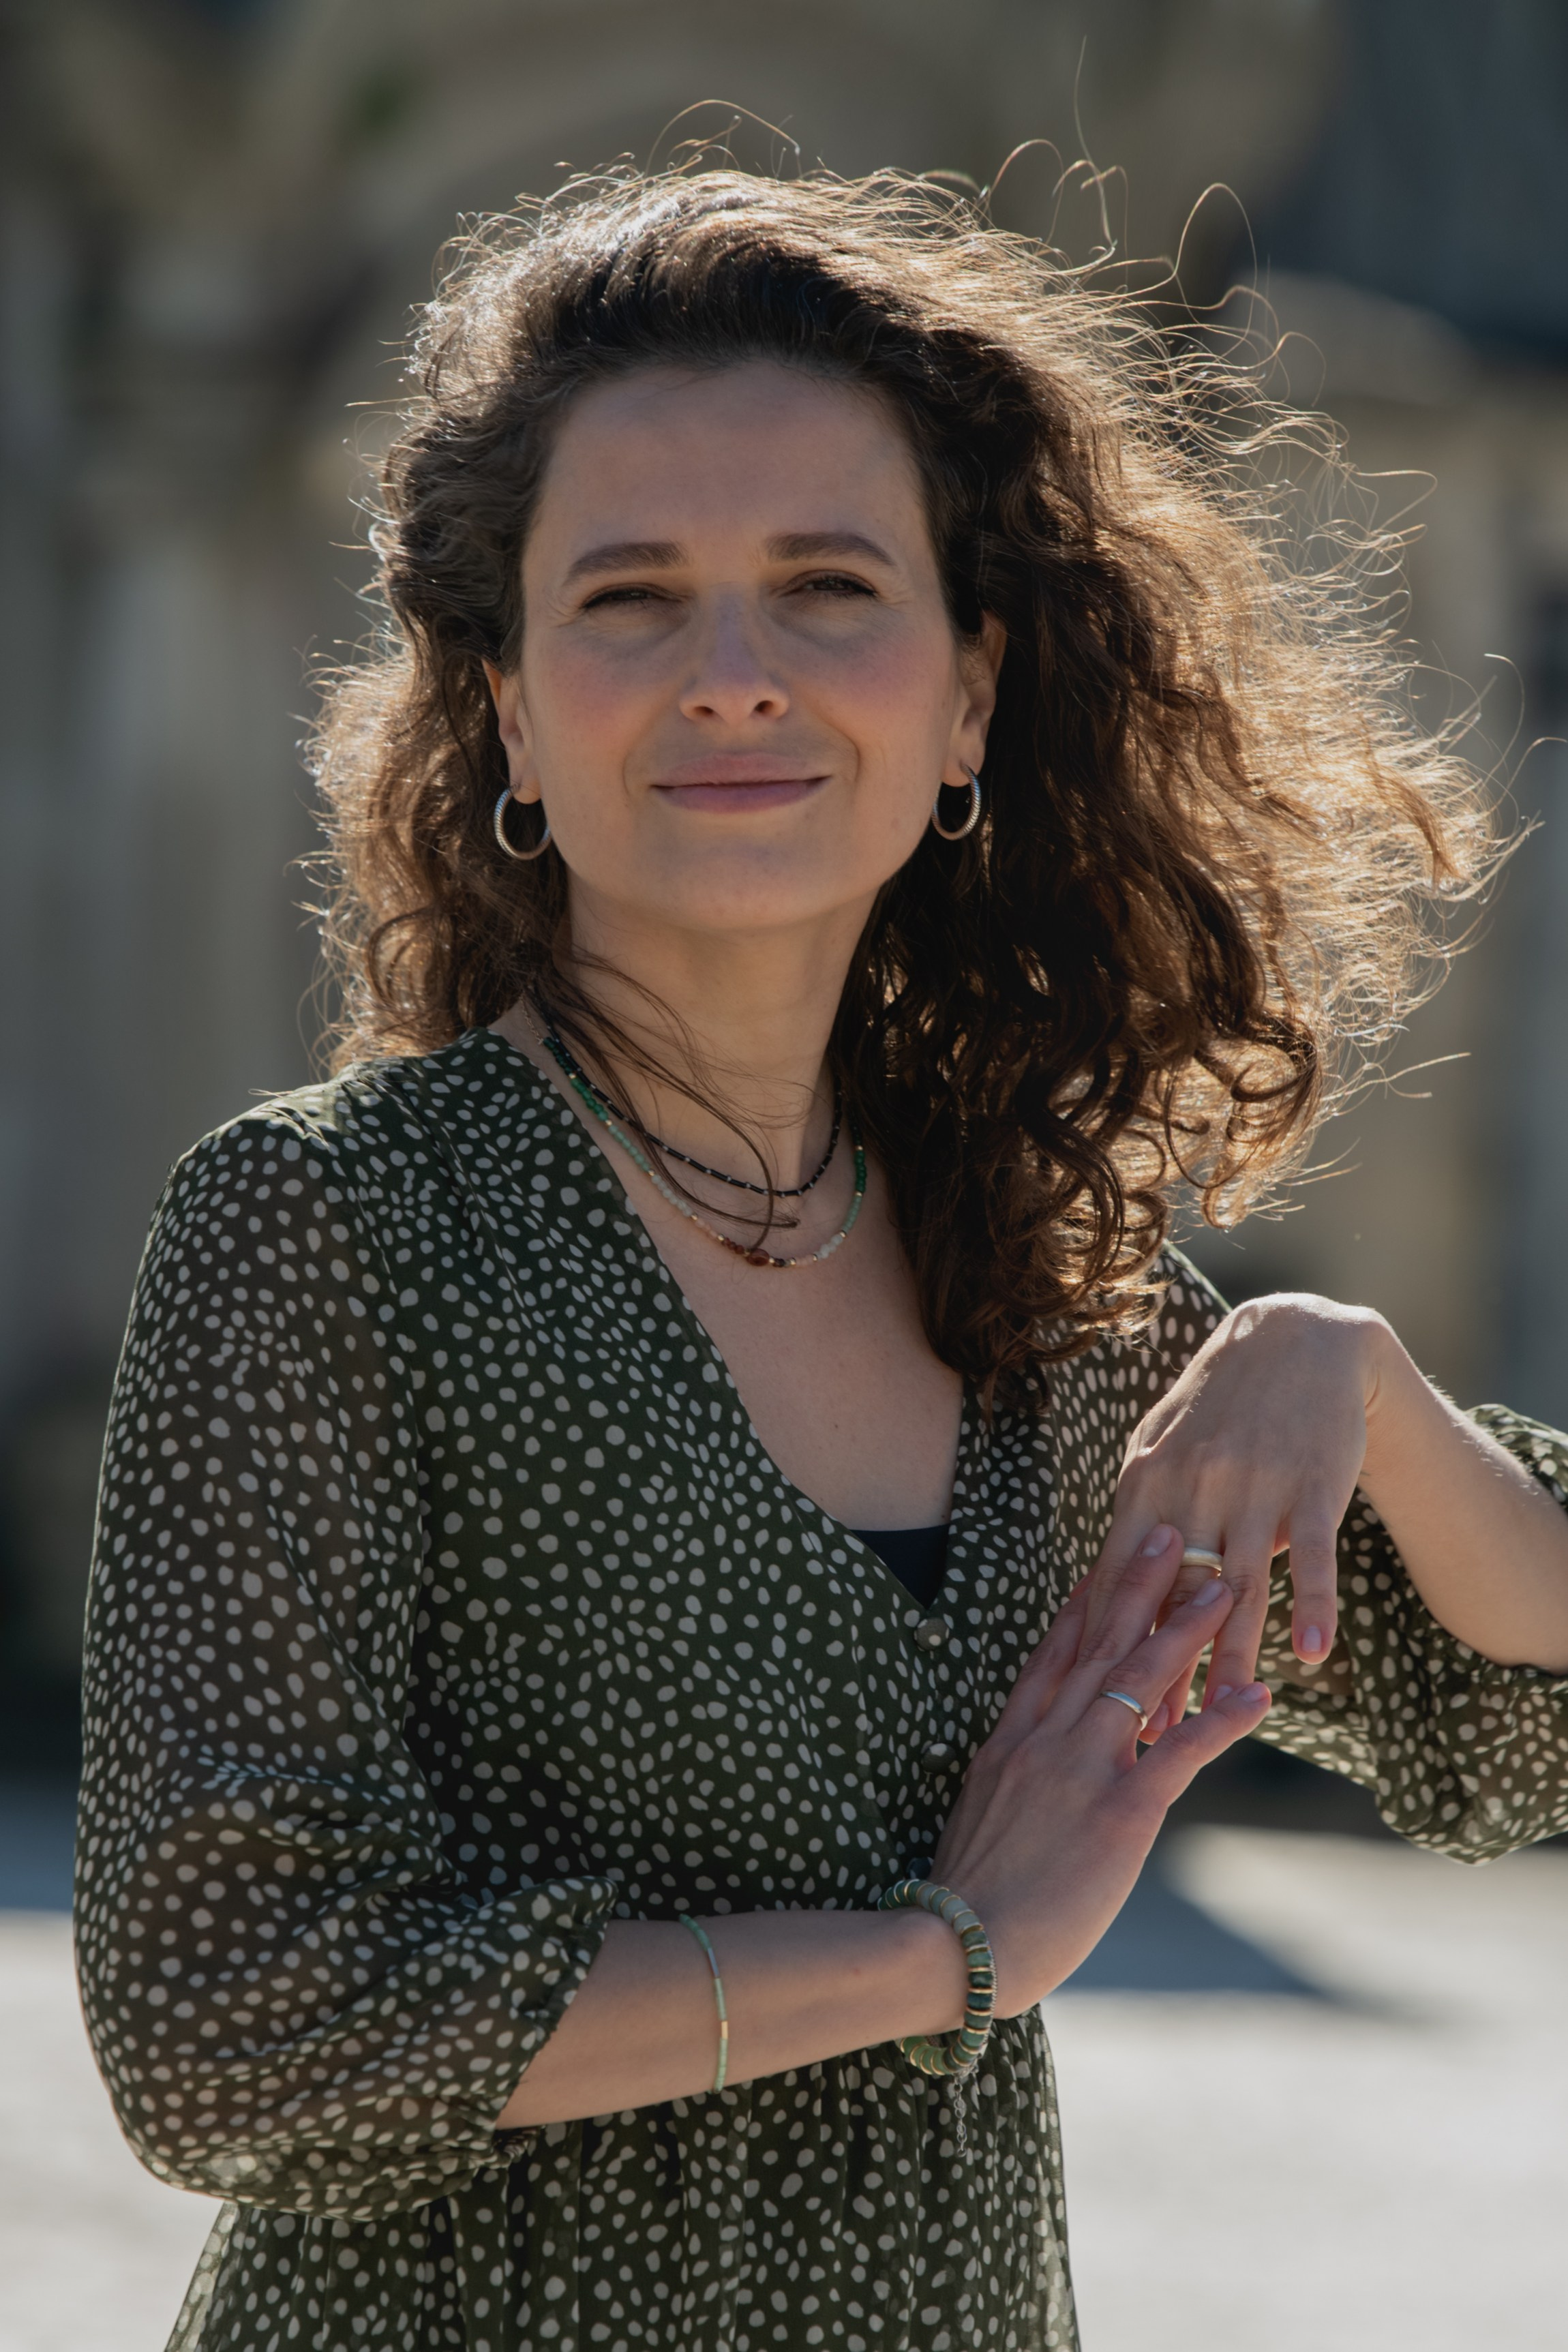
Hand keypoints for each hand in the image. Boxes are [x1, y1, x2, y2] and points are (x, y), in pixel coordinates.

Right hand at [931, 1526, 1268, 2011]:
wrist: (959, 1943)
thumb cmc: (968, 1902)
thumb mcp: (981, 1822)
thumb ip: (1015, 1789)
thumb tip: (1037, 1787)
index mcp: (1009, 1742)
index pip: (1052, 1655)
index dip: (1082, 1606)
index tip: (1103, 1564)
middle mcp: (1046, 1740)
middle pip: (1099, 1646)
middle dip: (1138, 1585)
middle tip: (1169, 1534)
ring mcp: (1082, 1769)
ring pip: (1140, 1679)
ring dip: (1186, 1629)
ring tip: (1223, 1588)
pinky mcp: (1119, 1811)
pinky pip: (1181, 1751)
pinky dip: (1223, 1718)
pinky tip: (1257, 1694)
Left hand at [1083, 1292, 1389, 1731]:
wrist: (1300, 1342)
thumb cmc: (1223, 1404)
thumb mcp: (1165, 1447)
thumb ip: (1140, 1514)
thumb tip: (1105, 1584)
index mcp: (1147, 1480)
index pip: (1121, 1577)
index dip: (1110, 1642)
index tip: (1098, 1699)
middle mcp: (1194, 1484)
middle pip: (1175, 1594)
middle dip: (1163, 1667)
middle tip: (1152, 1732)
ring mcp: (1254, 1485)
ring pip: (1240, 1585)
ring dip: (1231, 1654)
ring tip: (1223, 1712)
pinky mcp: (1311, 1485)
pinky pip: (1309, 1556)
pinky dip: (1311, 1605)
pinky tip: (1308, 1655)